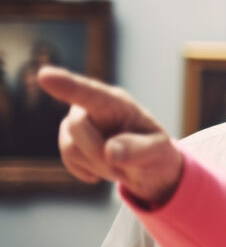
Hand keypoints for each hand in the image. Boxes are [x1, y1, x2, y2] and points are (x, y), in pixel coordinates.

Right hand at [37, 66, 182, 205]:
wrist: (147, 166)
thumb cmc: (156, 153)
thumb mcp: (159, 152)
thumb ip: (138, 150)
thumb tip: (109, 152)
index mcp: (118, 103)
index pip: (90, 92)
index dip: (67, 84)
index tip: (45, 75)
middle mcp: (94, 107)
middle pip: (77, 126)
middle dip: (99, 152)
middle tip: (125, 163)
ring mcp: (79, 122)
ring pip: (70, 148)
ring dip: (97, 164)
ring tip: (120, 164)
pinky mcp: (70, 140)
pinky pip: (68, 159)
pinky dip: (88, 171)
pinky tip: (106, 168)